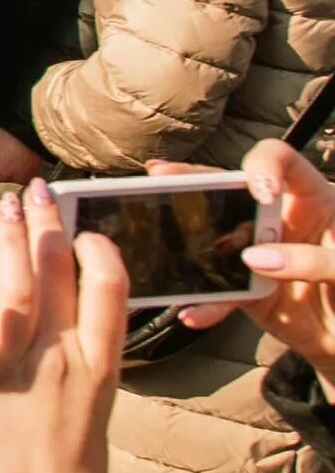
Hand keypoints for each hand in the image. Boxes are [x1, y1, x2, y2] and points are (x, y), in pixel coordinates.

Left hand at [0, 178, 127, 472]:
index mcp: (101, 360)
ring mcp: (20, 372)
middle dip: (45, 226)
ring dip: (9, 246)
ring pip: (14, 296)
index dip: (98, 249)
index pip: (110, 287)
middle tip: (32, 187)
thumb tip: (75, 296)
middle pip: (57, 277)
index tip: (82, 224)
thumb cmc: (72, 454)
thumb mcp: (96, 392)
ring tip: (4, 207)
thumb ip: (84, 343)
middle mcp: (63, 358)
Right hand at [176, 140, 334, 392]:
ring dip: (185, 237)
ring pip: (215, 236)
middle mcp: (279, 219)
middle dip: (194, 181)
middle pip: (231, 190)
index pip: (283, 162)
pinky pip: (219, 292)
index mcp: (311, 200)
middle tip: (163, 177)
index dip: (265, 166)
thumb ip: (312, 259)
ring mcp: (259, 253)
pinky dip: (206, 304)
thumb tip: (256, 259)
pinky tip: (193, 310)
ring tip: (159, 236)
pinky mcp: (247, 289)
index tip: (259, 190)